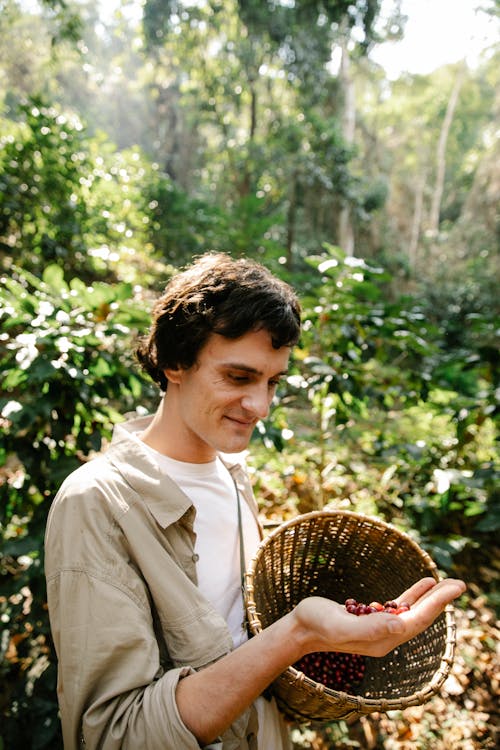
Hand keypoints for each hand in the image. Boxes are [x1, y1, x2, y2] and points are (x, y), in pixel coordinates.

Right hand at [291, 577, 465, 658]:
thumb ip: (369, 628)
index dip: (438, 604)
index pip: (417, 620)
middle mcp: (385, 636)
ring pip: (412, 611)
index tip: (455, 588)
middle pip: (419, 616)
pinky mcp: (372, 618)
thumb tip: (399, 626)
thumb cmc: (316, 624)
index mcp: (382, 639)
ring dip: (431, 598)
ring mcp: (379, 628)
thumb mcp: (341, 625)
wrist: (299, 627)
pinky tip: (423, 585)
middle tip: (460, 583)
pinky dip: (414, 595)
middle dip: (441, 600)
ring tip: (447, 583)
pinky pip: (400, 606)